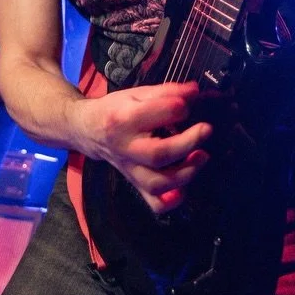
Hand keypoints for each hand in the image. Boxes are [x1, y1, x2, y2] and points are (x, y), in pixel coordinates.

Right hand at [71, 82, 211, 213]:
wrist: (88, 130)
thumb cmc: (115, 110)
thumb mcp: (136, 93)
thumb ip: (166, 92)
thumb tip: (194, 91)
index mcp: (124, 120)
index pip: (157, 114)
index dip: (179, 107)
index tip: (190, 101)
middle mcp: (125, 148)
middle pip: (158, 154)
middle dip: (188, 143)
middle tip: (206, 129)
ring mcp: (129, 170)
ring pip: (157, 182)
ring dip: (185, 173)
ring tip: (202, 156)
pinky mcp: (135, 183)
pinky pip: (153, 202)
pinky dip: (171, 201)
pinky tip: (185, 190)